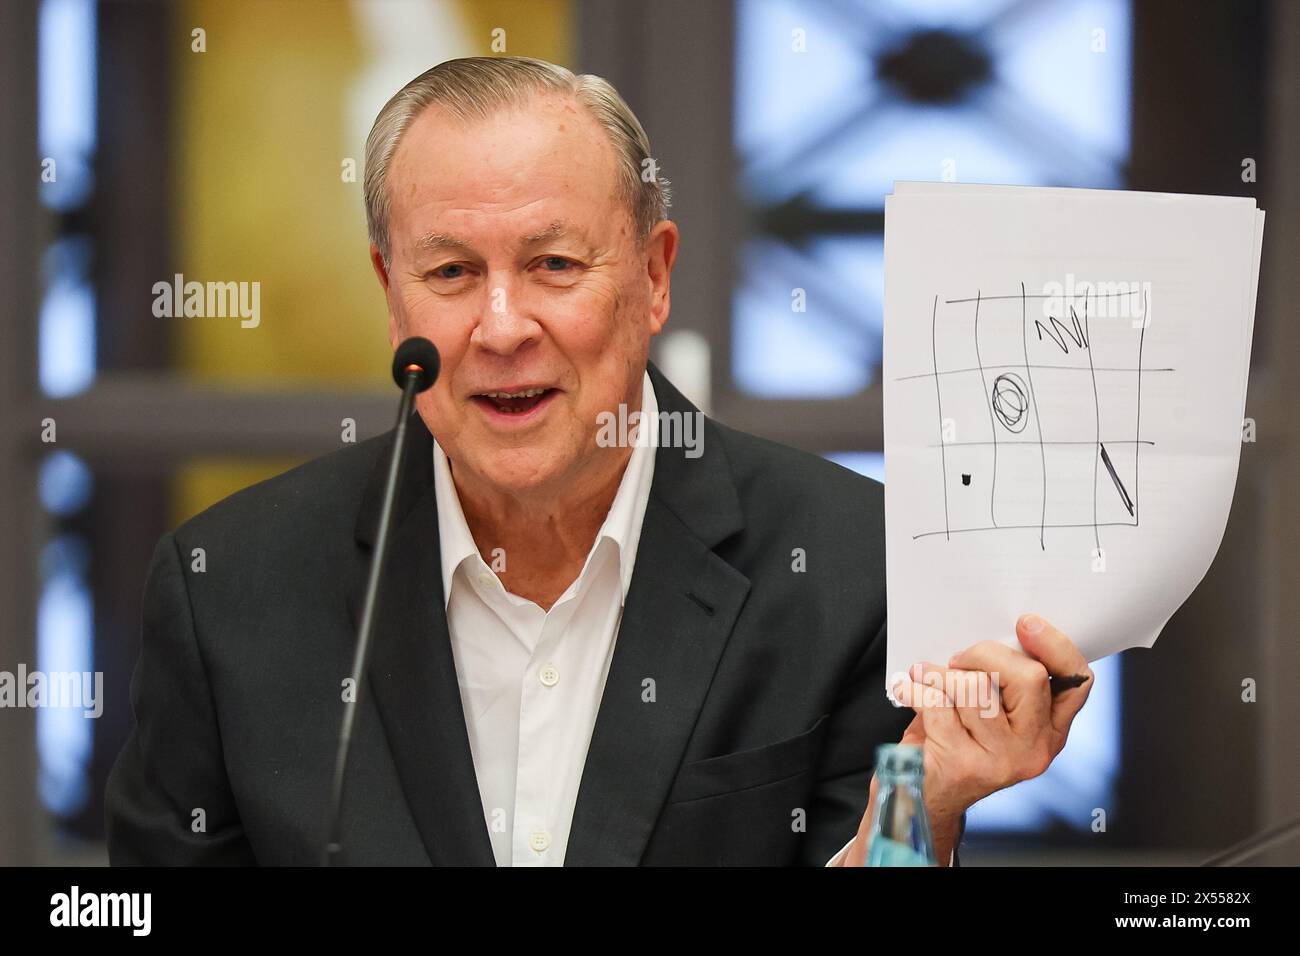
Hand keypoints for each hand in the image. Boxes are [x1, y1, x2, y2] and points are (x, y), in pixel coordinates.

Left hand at [841, 613, 1093, 865]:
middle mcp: (1035, 748)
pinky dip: (917, 689)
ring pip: (978, 688)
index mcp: (1051, 729)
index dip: (1055, 646)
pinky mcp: (966, 765)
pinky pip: (939, 705)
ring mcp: (1003, 761)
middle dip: (986, 654)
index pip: (1077, 682)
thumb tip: (993, 633)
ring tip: (929, 678)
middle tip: (960, 660)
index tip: (1025, 623)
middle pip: (1029, 677)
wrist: (923, 795)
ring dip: (944, 674)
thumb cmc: (954, 740)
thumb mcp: (991, 711)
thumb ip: (1005, 679)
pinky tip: (909, 688)